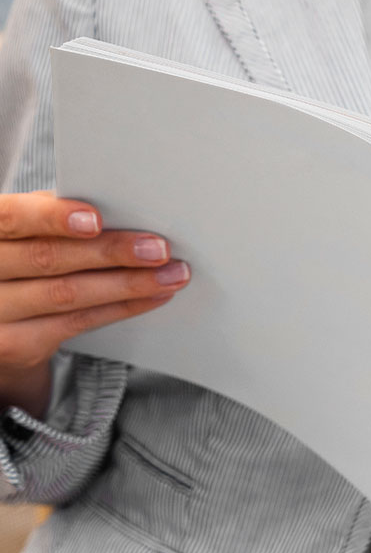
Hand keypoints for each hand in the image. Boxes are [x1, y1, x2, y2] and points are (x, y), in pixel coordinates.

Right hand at [0, 191, 190, 417]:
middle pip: (48, 258)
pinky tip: (153, 296)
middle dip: (111, 252)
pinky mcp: (14, 344)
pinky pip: (76, 323)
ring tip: (172, 275)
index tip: (96, 220)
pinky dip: (122, 307)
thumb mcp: (28, 232)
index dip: (51, 217)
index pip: (10, 217)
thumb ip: (57, 216)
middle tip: (159, 248)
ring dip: (129, 284)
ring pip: (67, 294)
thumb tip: (124, 208)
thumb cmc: (23, 256)